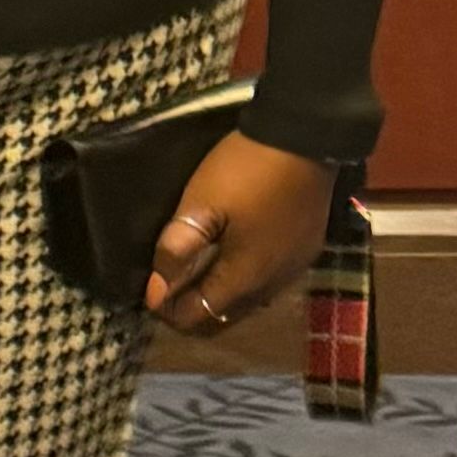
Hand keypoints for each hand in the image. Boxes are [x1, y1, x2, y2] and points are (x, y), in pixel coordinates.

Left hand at [145, 129, 337, 336]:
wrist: (305, 138)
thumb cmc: (246, 171)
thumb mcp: (201, 205)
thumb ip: (177, 250)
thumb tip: (156, 293)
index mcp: (244, 278)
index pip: (199, 318)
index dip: (169, 312)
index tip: (150, 295)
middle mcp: (273, 284)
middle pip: (225, 317)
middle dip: (193, 310)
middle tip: (167, 287)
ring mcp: (294, 267)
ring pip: (249, 301)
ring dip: (220, 296)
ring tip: (194, 272)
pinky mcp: (306, 249)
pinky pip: (269, 281)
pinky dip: (243, 280)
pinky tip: (231, 258)